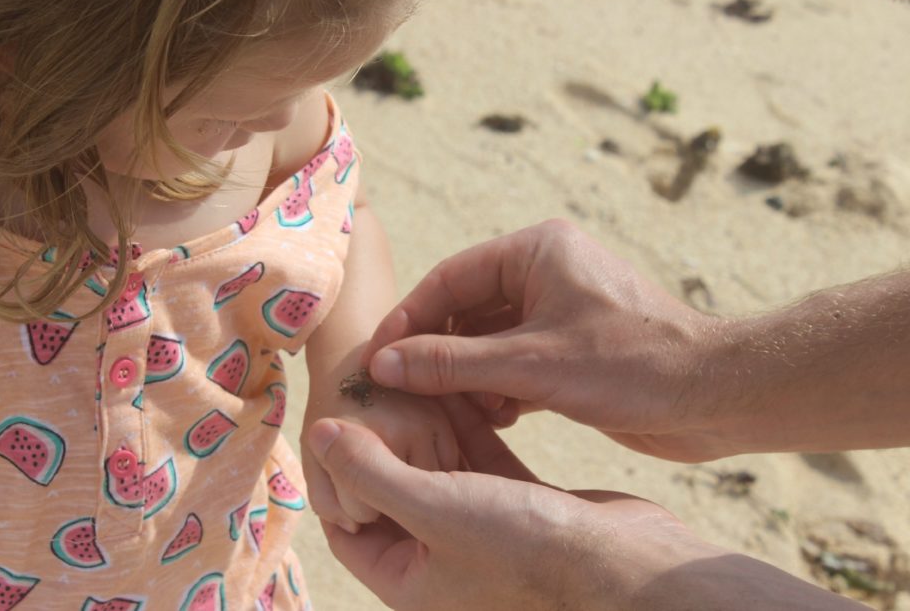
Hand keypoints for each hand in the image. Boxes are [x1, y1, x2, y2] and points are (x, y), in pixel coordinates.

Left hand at [307, 396, 868, 610]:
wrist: (627, 565)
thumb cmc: (526, 552)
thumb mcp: (435, 511)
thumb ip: (372, 473)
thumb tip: (319, 434)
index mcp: (410, 577)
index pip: (349, 525)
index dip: (336, 474)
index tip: (332, 418)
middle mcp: (442, 556)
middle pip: (394, 486)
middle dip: (384, 436)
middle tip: (371, 381)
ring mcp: (481, 526)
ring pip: (440, 464)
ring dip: (428, 420)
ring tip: (411, 368)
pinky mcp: (518, 499)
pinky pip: (480, 453)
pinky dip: (469, 420)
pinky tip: (459, 379)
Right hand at [362, 220, 731, 461]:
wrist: (717, 398)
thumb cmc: (634, 364)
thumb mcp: (532, 363)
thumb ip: (452, 363)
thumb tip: (385, 365)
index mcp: (537, 251)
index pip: (450, 278)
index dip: (409, 319)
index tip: (376, 358)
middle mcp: (545, 273)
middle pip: (465, 310)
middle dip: (437, 353)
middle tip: (400, 391)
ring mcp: (559, 312)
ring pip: (488, 342)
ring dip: (467, 377)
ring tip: (448, 411)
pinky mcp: (571, 350)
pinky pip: (514, 363)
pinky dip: (497, 389)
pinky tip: (490, 418)